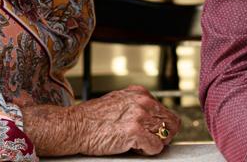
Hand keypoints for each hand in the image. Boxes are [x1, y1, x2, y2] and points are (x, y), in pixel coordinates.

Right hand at [22, 86, 178, 155]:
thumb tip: (151, 117)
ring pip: (165, 135)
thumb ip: (136, 105)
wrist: (74, 126)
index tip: (154, 133)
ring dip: (155, 143)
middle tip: (151, 142)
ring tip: (139, 144)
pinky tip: (134, 148)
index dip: (162, 126)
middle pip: (172, 123)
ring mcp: (139, 116)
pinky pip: (155, 147)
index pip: (166, 111)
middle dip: (165, 135)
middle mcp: (143, 102)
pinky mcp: (135, 131)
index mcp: (140, 93)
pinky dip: (148, 151)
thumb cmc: (92, 118)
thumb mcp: (117, 101)